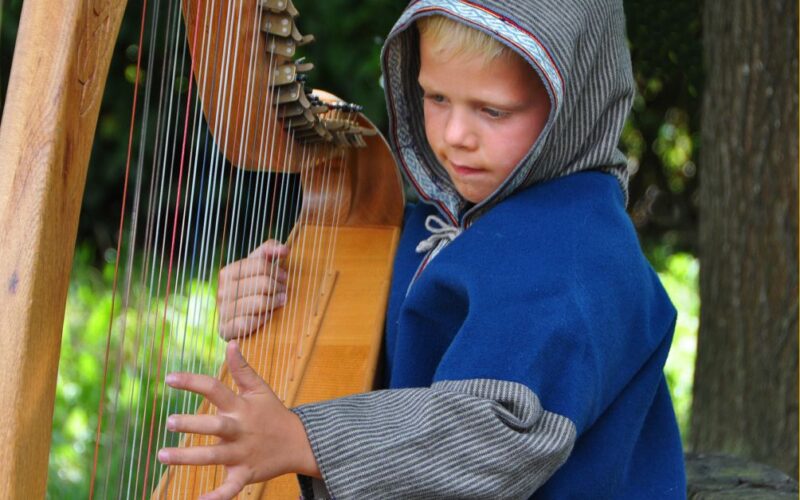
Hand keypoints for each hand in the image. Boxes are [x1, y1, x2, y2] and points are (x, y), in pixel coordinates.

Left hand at [158, 341, 320, 499]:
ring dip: (188, 457)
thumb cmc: (274, 413)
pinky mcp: (245, 474)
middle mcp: (240, 429)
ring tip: (162, 455)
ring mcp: (242, 453)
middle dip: (193, 424)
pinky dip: (216, 497)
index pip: (216, 389)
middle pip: (215, 426)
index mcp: (241, 407)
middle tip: (170, 422)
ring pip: (214, 456)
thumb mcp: (260, 389)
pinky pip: (230, 488)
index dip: (193, 382)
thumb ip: (242, 368)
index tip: (169, 378)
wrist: (300, 444)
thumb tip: (230, 342)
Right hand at [217, 240, 288, 339]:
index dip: (277, 270)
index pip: (260, 264)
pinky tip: (265, 318)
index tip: (285, 277)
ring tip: (280, 302)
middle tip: (284, 292)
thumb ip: (269, 251)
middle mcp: (222, 290)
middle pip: (262, 283)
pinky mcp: (225, 329)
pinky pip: (248, 323)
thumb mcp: (258, 267)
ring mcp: (222, 310)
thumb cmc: (253, 289)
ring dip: (274, 303)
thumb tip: (284, 249)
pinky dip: (261, 320)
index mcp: (228, 272)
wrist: (238, 321)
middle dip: (278, 287)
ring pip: (258, 302)